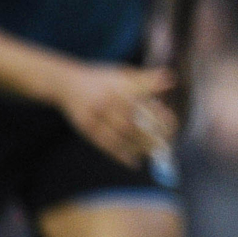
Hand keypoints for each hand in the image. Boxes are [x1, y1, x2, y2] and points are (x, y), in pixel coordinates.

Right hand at [58, 64, 178, 169]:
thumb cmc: (101, 79)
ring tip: (153, 153)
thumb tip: (170, 79)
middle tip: (166, 144)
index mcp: (118, 85)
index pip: (143, 103)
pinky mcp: (85, 128)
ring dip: (139, 147)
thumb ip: (145, 80)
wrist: (66, 84)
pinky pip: (105, 144)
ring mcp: (94, 115)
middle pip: (133, 121)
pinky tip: (134, 162)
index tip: (171, 124)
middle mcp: (106, 100)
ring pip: (120, 135)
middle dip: (151, 135)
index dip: (159, 115)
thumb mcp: (122, 74)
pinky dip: (121, 155)